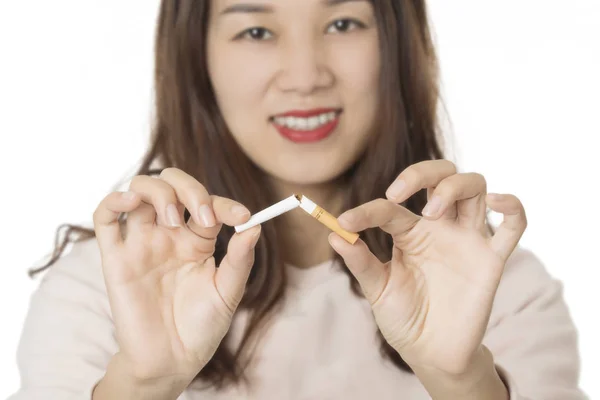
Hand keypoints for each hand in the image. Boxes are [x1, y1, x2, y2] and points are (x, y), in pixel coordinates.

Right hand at [92, 168, 259, 382]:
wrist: (173, 359)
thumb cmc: (202, 326)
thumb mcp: (228, 292)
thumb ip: (241, 259)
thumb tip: (255, 225)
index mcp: (197, 239)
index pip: (208, 204)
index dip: (225, 204)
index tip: (242, 217)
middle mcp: (169, 234)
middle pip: (171, 184)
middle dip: (190, 189)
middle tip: (204, 217)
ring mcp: (141, 242)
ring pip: (139, 190)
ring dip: (158, 192)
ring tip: (173, 219)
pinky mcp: (116, 257)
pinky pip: (105, 218)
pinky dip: (114, 200)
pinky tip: (132, 201)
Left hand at [329, 160, 526, 375]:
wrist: (432, 353)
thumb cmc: (404, 318)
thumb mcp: (377, 290)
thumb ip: (360, 262)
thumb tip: (334, 235)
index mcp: (410, 231)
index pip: (390, 207)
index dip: (366, 211)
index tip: (346, 222)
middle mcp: (440, 227)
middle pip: (442, 175)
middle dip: (420, 173)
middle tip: (396, 195)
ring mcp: (467, 240)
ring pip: (475, 186)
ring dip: (453, 186)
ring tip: (431, 211)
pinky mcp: (492, 259)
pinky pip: (514, 225)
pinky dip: (512, 206)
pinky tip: (496, 201)